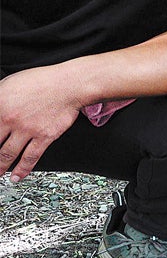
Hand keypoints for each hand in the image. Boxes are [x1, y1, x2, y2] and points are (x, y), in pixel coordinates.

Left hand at [0, 67, 82, 181]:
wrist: (68, 85)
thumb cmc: (42, 81)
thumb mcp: (9, 83)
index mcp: (0, 105)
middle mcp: (11, 120)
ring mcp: (28, 130)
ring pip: (7, 155)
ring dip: (0, 168)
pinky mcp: (44, 137)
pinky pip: (30, 157)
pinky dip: (22, 170)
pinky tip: (16, 177)